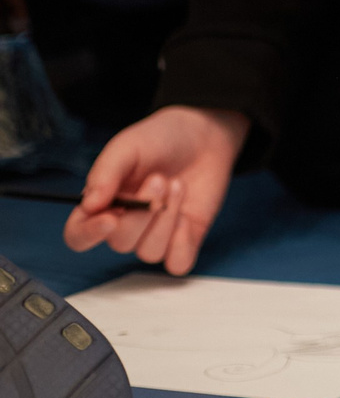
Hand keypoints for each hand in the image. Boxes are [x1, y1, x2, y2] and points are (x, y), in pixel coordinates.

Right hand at [63, 105, 250, 275]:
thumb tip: (89, 205)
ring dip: (166, 219)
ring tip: (177, 184)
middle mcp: (124, 225)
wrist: (202, 134)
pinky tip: (187, 218)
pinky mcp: (185, 238)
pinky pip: (178, 263)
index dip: (89, 234)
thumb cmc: (159, 139)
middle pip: (120, 243)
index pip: (79, 236)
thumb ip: (106, 172)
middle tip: (159, 179)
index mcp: (101, 205)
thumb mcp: (127, 146)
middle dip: (141, 214)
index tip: (110, 218)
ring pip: (150, 253)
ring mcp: (155, 234)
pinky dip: (183, 245)